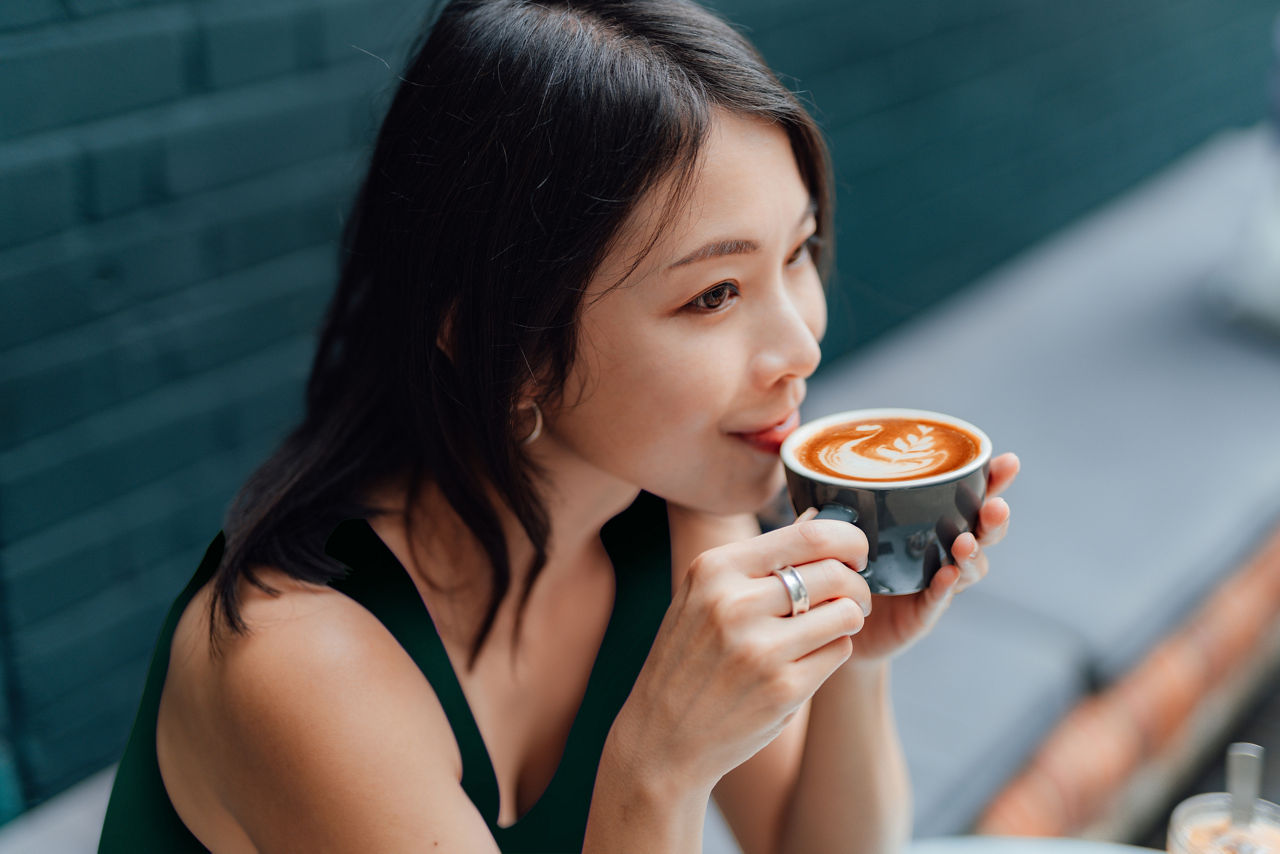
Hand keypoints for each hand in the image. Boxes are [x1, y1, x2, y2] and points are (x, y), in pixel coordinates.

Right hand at [612, 513, 872, 794]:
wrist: (662, 735)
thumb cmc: (690, 657)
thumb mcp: (704, 596)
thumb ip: (758, 562)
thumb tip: (822, 521)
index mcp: (715, 569)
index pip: (808, 536)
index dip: (847, 539)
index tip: (856, 552)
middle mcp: (735, 604)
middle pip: (834, 573)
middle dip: (857, 583)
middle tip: (855, 596)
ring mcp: (760, 649)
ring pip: (845, 613)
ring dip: (850, 618)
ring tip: (833, 626)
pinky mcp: (784, 689)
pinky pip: (839, 652)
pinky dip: (833, 652)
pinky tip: (807, 660)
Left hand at [841, 451, 1020, 662]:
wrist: (839, 621)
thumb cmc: (849, 566)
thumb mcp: (846, 530)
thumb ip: (842, 508)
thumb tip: (818, 479)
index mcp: (934, 523)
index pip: (971, 497)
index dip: (993, 481)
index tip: (1008, 462)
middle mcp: (944, 550)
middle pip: (982, 532)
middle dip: (994, 518)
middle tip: (997, 506)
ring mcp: (939, 582)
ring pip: (970, 567)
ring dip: (971, 553)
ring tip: (964, 543)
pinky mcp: (924, 612)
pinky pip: (939, 598)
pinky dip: (945, 587)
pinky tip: (947, 575)